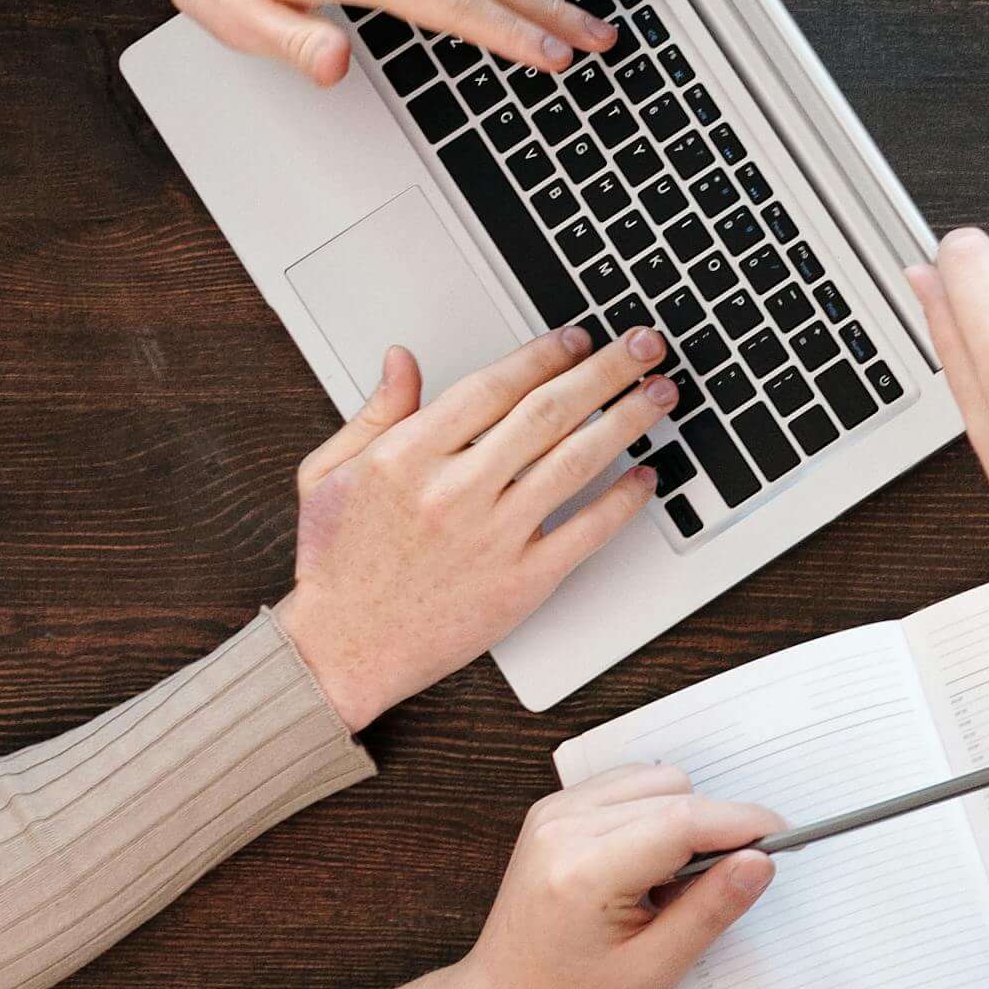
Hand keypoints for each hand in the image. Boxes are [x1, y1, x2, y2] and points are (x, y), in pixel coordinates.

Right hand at [271, 323, 677, 726]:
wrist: (342, 650)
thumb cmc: (336, 564)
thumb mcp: (328, 473)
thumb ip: (375, 412)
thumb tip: (403, 359)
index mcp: (409, 457)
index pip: (494, 387)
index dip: (544, 355)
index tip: (578, 338)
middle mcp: (456, 492)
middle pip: (547, 413)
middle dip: (605, 371)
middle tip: (643, 347)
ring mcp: (493, 538)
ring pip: (576, 463)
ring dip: (627, 422)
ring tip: (660, 395)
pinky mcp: (520, 583)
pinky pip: (585, 532)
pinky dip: (623, 502)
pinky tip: (645, 477)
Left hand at [446, 762, 786, 988]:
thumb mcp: (652, 974)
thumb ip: (710, 910)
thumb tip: (760, 861)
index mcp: (584, 871)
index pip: (685, 820)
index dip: (744, 823)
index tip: (782, 837)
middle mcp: (562, 829)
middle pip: (674, 792)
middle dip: (712, 831)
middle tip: (709, 891)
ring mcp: (553, 814)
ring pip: (654, 779)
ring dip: (681, 820)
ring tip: (665, 885)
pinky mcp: (553, 812)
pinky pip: (627, 785)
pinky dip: (653, 814)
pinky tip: (644, 867)